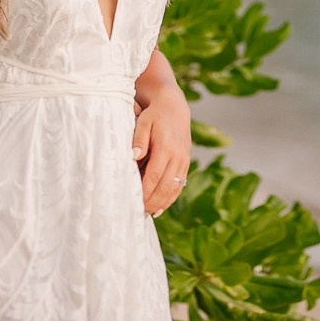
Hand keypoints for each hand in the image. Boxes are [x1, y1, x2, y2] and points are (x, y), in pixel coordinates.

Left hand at [132, 81, 191, 216]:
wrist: (174, 107)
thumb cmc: (154, 115)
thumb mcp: (143, 122)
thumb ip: (139, 139)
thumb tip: (134, 156)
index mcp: (166, 148)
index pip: (154, 176)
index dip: (144, 192)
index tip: (134, 203)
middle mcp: (178, 156)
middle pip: (165, 186)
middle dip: (152, 202)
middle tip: (138, 213)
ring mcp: (184, 161)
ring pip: (174, 188)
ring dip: (161, 203)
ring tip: (148, 214)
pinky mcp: (186, 163)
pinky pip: (180, 185)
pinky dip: (171, 198)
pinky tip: (161, 207)